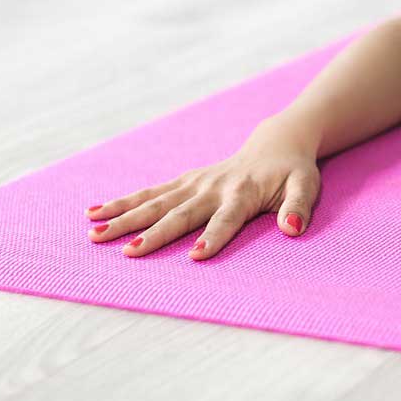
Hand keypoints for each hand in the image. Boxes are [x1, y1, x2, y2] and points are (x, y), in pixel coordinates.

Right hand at [83, 114, 322, 258]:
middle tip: (128, 252)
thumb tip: (292, 229)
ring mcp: (195, 183)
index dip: (213, 237)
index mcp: (243, 193)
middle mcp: (213, 187)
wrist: (276, 144)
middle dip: (154, 233)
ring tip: (95, 235)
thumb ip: (299, 207)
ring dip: (125, 218)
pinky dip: (122, 202)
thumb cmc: (293, 172)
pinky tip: (93, 213)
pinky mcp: (183, 181)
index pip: (227, 220)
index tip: (195, 256)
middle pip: (181, 213)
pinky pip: (149, 192)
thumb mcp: (306, 187)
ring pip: (155, 202)